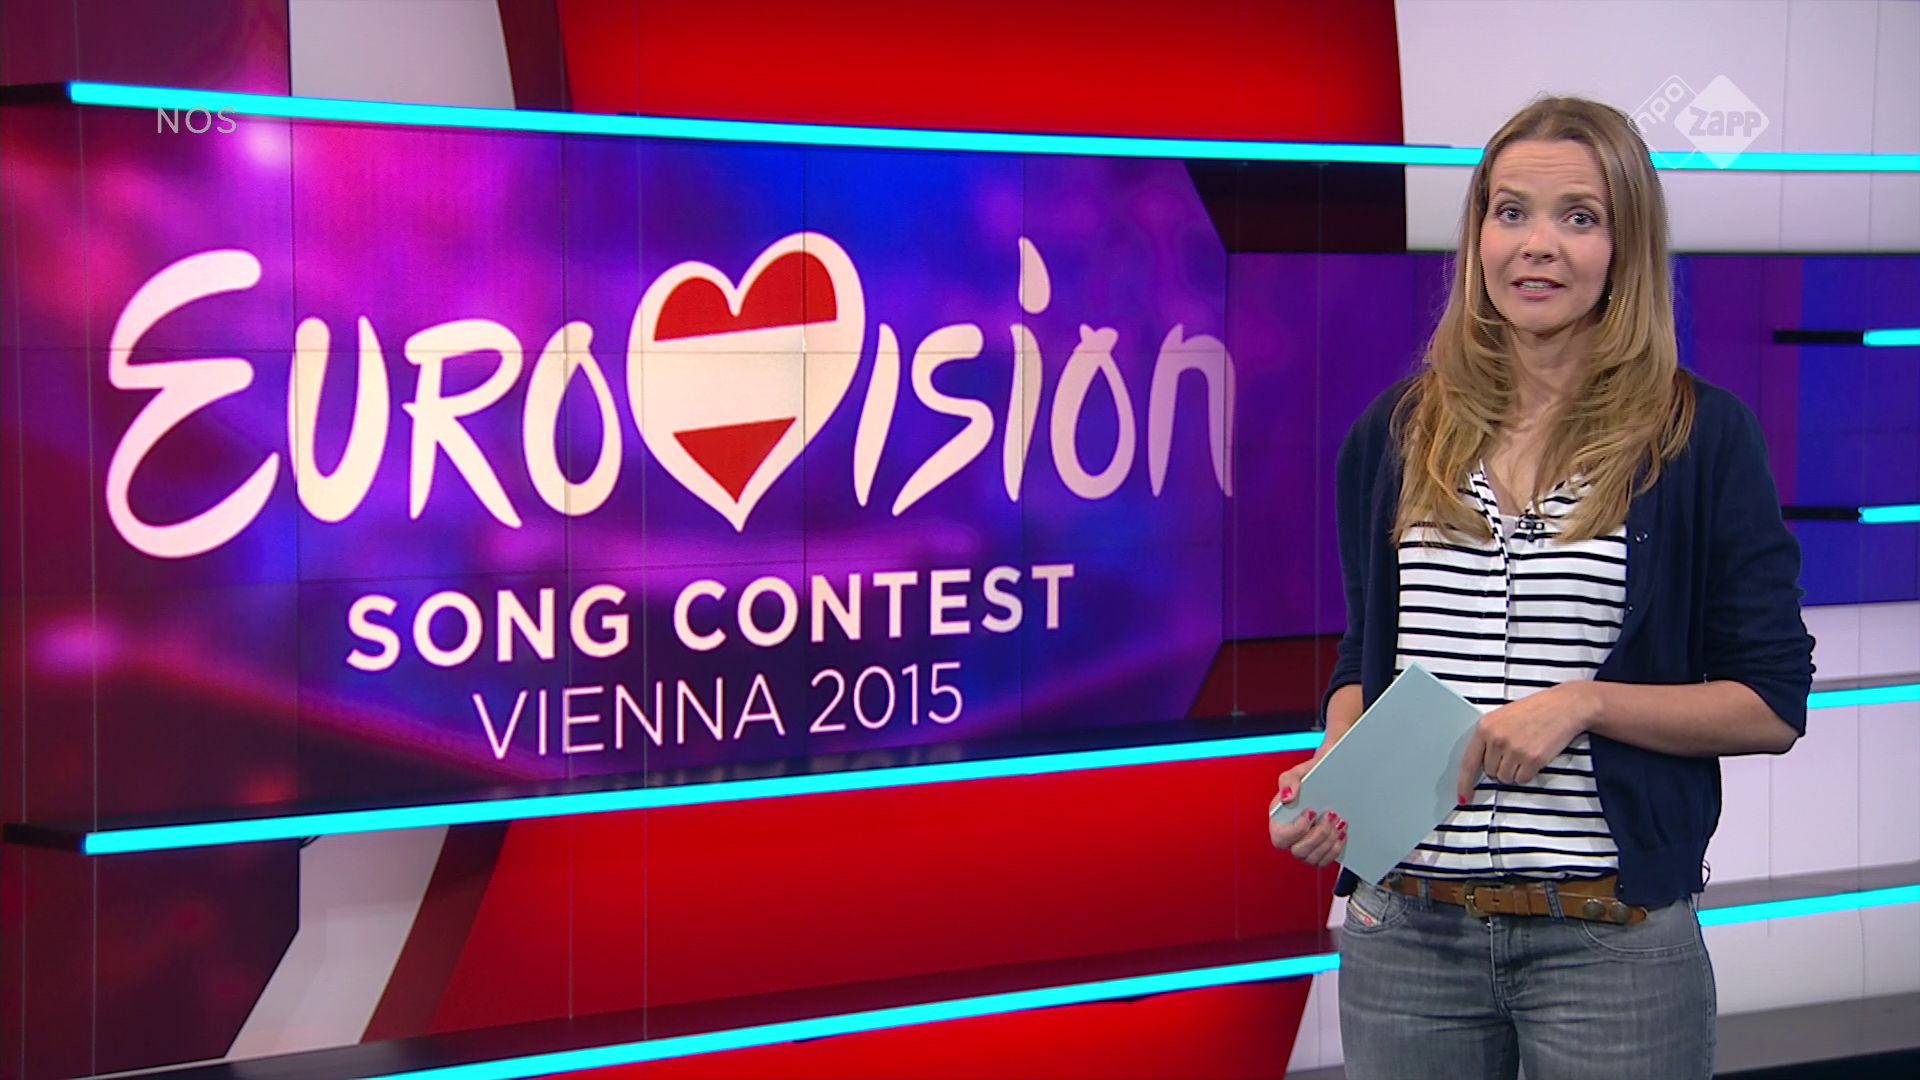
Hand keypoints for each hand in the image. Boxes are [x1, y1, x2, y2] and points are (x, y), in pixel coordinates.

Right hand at [1267, 760, 1347, 865]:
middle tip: (1331, 815)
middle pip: (1299, 851)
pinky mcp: (1317, 853)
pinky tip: (1342, 835)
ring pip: (1312, 859)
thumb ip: (1288, 782)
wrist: (1329, 781)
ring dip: (1329, 842)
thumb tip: (1288, 798)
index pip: (1280, 837)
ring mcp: (1303, 848)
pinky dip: (1334, 850)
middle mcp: (1289, 838)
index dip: (1296, 830)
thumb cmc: (1310, 779)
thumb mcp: (1297, 773)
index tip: (1312, 812)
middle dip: (1318, 835)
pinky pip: (1323, 862)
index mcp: (1278, 820)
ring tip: (1340, 823)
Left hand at [1456, 681, 1602, 802]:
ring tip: (1525, 751)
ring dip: (1515, 771)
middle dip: (1501, 767)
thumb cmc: (1534, 711)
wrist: (1563, 706)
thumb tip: (1480, 765)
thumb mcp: (1502, 717)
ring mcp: (1514, 750)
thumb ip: (1488, 738)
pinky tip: (1535, 755)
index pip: (1468, 762)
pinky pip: (1522, 779)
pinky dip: (1528, 773)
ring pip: (1506, 778)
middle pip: (1490, 772)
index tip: (1463, 797)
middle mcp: (1497, 739)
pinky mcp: (1532, 759)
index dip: (1464, 783)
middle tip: (1515, 750)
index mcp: (1485, 727)